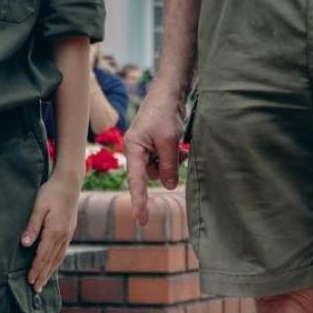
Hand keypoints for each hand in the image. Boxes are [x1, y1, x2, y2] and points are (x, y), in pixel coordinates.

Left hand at [21, 172, 79, 291]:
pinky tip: (52, 266)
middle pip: (51, 261)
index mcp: (55, 231)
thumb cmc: (51, 192)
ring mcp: (68, 234)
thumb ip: (32, 226)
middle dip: (43, 276)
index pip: (43, 256)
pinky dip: (56, 262)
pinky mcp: (69, 231)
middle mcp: (63, 236)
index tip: (29, 281)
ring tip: (43, 283)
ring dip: (50, 271)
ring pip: (58, 258)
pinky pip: (62, 251)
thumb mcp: (38, 207)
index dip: (35, 269)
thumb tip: (24, 244)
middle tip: (35, 290)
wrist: (69, 183)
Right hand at [124, 91, 184, 225]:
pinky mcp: (153, 142)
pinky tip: (179, 147)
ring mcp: (144, 146)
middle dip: (165, 168)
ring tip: (178, 147)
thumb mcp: (169, 142)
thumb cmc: (165, 113)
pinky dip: (172, 156)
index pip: (136, 181)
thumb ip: (169, 166)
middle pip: (150, 174)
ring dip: (171, 162)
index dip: (139, 202)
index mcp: (133, 148)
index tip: (142, 221)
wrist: (169, 91)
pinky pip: (162, 158)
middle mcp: (135, 149)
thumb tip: (169, 186)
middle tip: (177, 154)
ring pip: (159, 167)